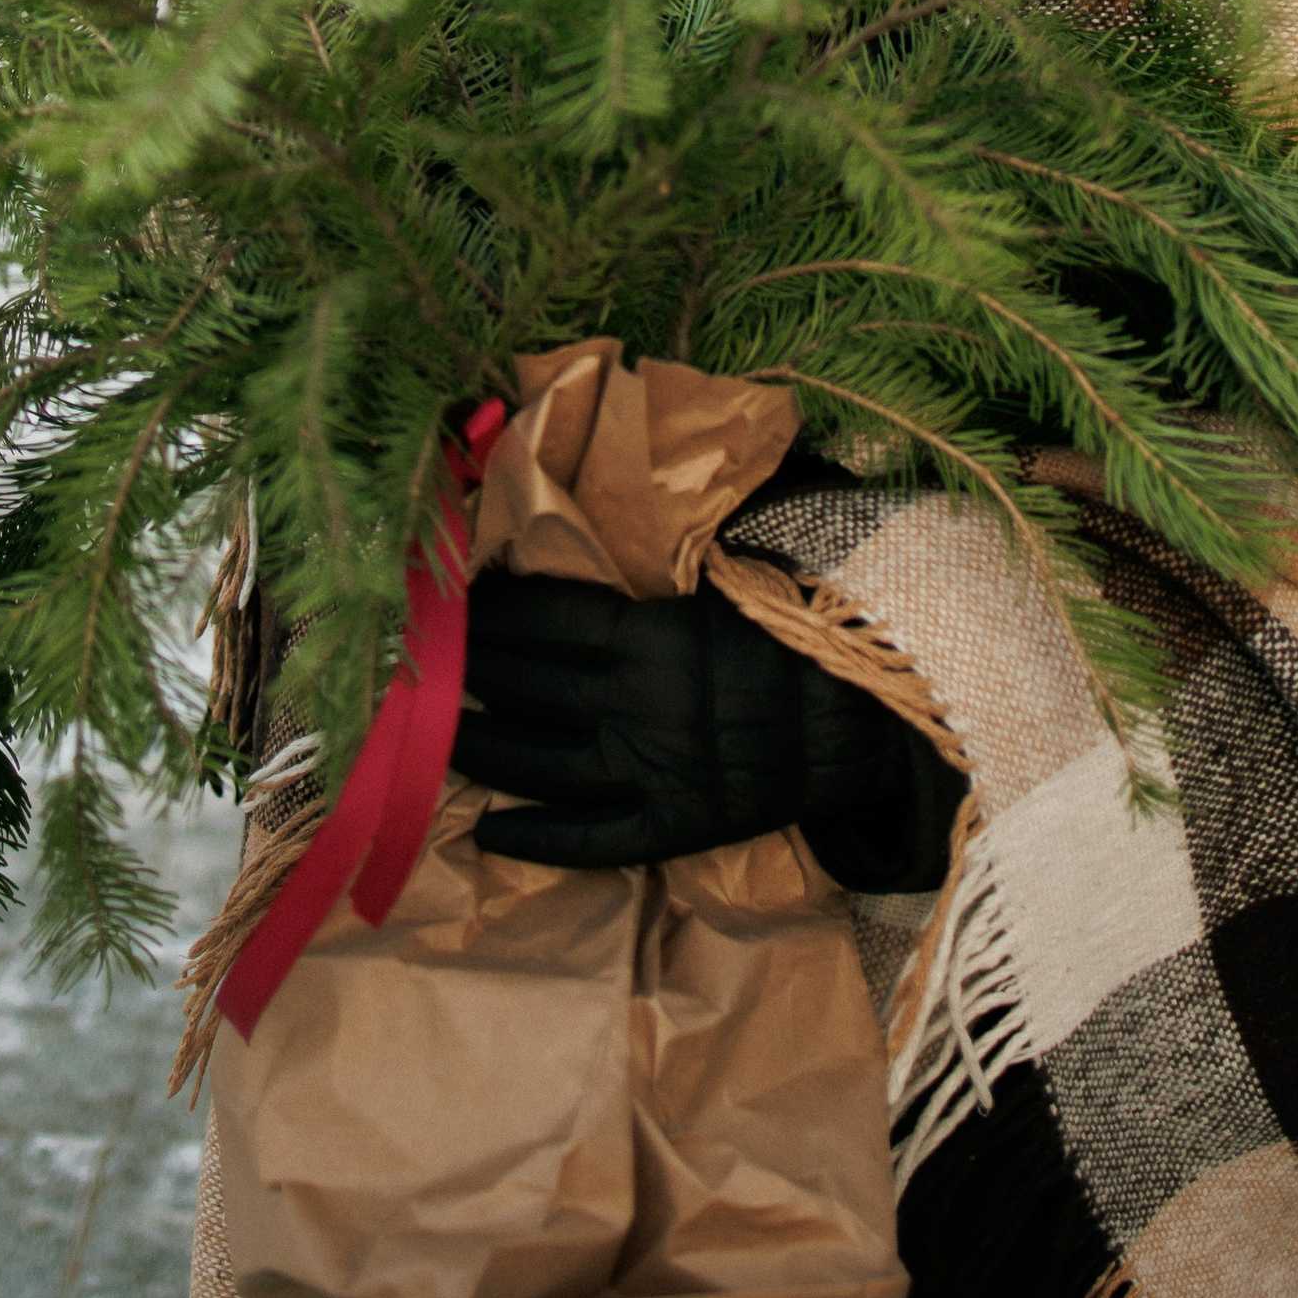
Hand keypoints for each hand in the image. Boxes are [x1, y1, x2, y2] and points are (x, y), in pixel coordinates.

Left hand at [452, 569, 961, 887]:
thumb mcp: (733, 568)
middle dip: (468, 666)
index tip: (449, 593)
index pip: (544, 617)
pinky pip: (590, 840)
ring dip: (479, 744)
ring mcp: (653, 772)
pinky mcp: (674, 826)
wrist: (877, 713)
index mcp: (653, 634)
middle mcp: (639, 705)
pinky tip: (487, 829)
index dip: (490, 607)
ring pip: (538, 763)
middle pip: (526, 684)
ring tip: (432, 729)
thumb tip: (630, 457)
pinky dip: (535, 837)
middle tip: (419, 653)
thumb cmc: (798, 627)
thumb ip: (670, 543)